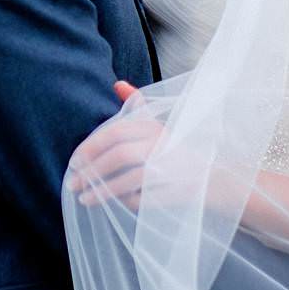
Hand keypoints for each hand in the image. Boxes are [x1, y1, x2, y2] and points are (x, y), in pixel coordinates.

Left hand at [66, 81, 240, 211]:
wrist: (217, 181)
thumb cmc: (179, 153)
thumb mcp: (160, 126)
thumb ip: (137, 107)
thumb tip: (117, 84)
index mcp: (154, 128)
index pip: (114, 133)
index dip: (90, 147)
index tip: (73, 161)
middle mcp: (163, 144)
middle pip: (119, 155)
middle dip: (91, 170)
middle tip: (71, 183)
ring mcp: (171, 168)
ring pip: (129, 179)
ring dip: (102, 190)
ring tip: (83, 199)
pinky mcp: (177, 191)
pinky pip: (143, 199)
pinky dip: (126, 202)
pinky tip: (113, 205)